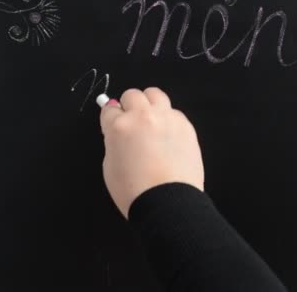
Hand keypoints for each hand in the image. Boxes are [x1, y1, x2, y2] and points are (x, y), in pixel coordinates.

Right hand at [99, 87, 204, 218]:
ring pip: (155, 94)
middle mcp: (143, 116)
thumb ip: (113, 141)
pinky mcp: (186, 125)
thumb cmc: (133, 190)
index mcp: (119, 126)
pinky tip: (168, 137)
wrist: (168, 202)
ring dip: (150, 105)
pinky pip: (174, 112)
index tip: (115, 126)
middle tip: (132, 124)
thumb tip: (118, 130)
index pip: (109, 109)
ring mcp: (167, 118)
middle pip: (133, 95)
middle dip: (129, 107)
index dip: (111, 118)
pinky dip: (168, 119)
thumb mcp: (110, 165)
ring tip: (151, 124)